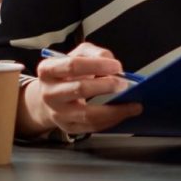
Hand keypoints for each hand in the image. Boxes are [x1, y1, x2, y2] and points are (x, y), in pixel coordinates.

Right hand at [19, 42, 141, 135]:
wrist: (50, 96)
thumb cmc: (68, 73)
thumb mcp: (77, 55)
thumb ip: (95, 53)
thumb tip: (112, 64)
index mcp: (48, 70)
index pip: (73, 66)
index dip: (97, 65)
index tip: (117, 66)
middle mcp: (49, 93)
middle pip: (80, 89)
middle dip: (107, 86)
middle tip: (124, 84)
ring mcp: (58, 113)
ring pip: (88, 114)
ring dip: (114, 110)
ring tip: (132, 104)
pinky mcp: (68, 127)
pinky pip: (93, 126)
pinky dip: (112, 120)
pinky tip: (123, 113)